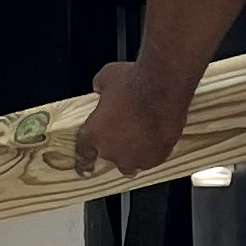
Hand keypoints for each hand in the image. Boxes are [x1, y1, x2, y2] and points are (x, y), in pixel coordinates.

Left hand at [75, 61, 188, 180]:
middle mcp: (111, 150)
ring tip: (142, 136)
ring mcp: (134, 157)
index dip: (84, 160)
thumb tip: (100, 89)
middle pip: (109, 156)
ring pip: (131, 163)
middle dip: (116, 145)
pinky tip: (157, 136)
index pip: (83, 153)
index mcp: (93, 133)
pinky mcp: (155, 159)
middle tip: (126, 129)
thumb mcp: (107, 77)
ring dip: (134, 152)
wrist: (162, 90)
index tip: (84, 168)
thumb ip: (100, 88)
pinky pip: (151, 159)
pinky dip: (152, 150)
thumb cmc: (135, 84)